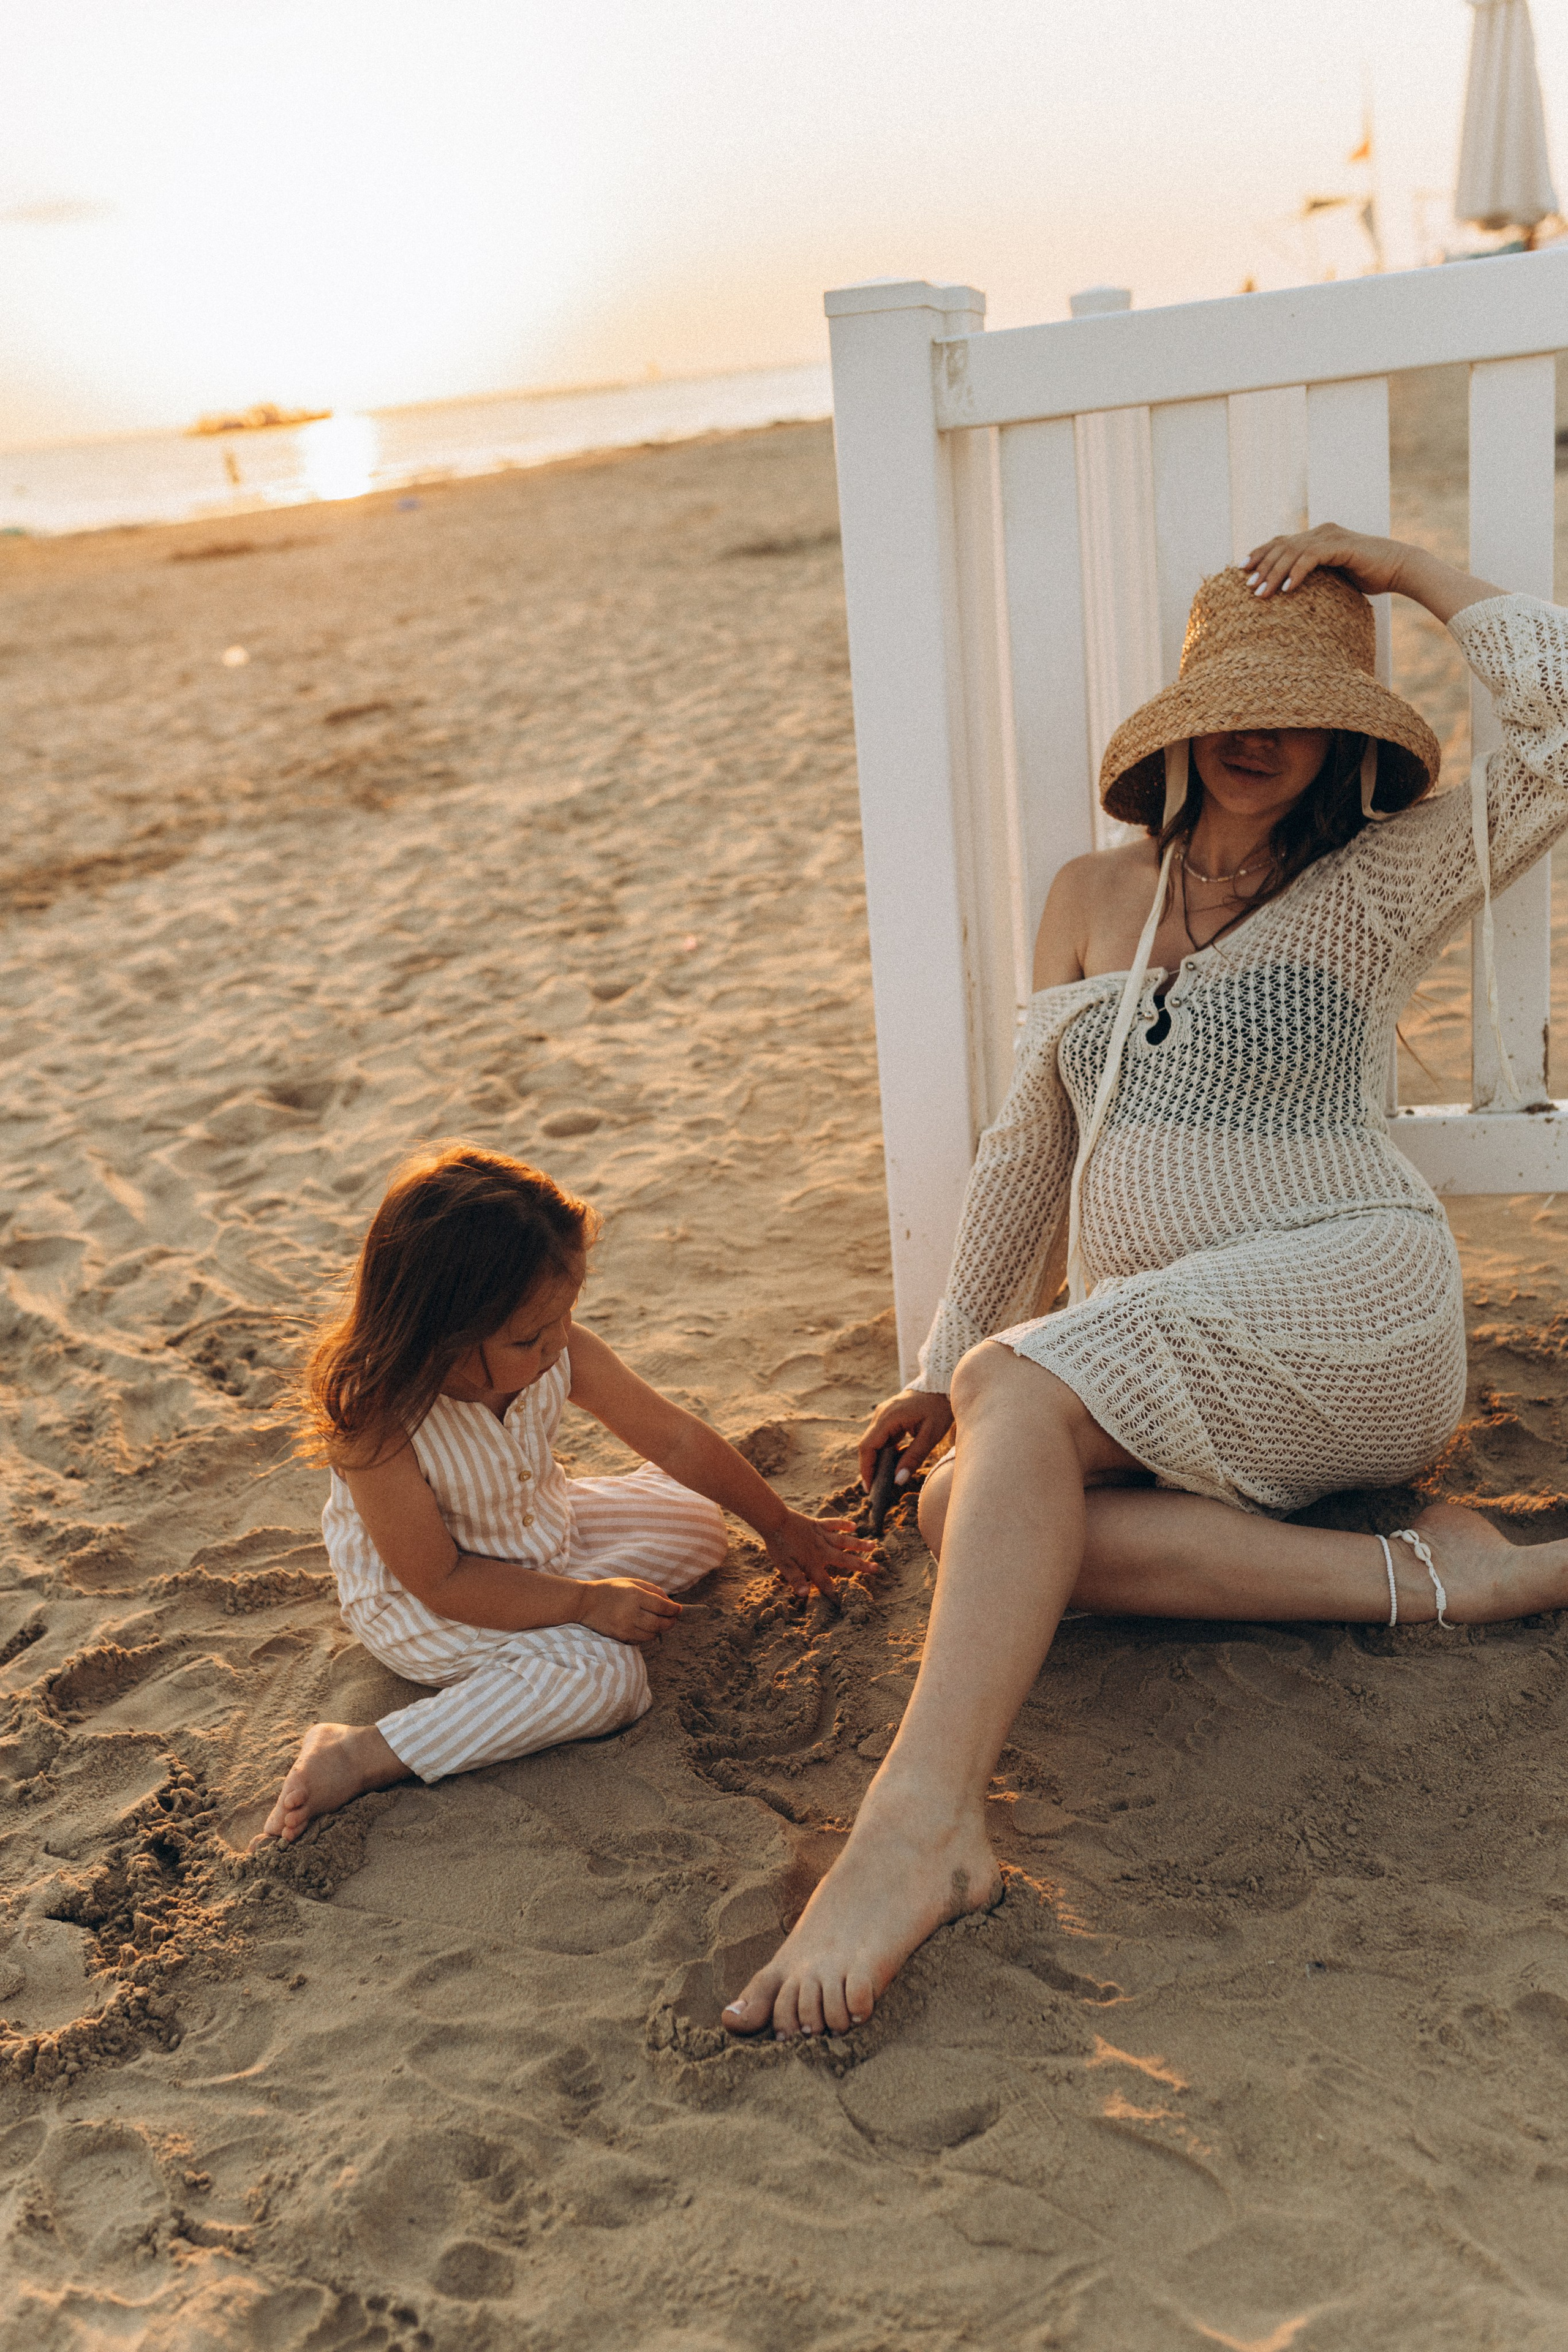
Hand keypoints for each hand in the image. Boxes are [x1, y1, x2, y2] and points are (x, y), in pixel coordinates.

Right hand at [574, 1576, 681, 1644]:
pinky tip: (646, 1628)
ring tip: (660, 1623)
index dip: (674, 1610)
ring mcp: (625, 1627)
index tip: (678, 1609)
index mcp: (635, 1595)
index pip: (663, 1607)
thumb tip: (670, 1604)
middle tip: (673, 1619)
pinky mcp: (620, 1637)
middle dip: (670, 1622)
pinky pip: (640, 1641)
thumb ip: (653, 1591)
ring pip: (652, 1635)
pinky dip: (647, 1636)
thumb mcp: (632, 1582)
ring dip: (660, 1630)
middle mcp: (631, 1613)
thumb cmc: (611, 1590)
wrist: (585, 1603)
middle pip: (660, 1623)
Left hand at [763, 1509, 877, 1602]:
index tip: (843, 1603)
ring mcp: (822, 1536)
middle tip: (876, 1569)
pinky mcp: (818, 1524)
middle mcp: (822, 1551)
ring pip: (844, 1541)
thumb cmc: (778, 1545)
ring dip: (859, 1545)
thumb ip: (795, 1580)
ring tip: (873, 1546)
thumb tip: (804, 1595)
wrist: (775, 1521)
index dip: (833, 1594)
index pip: (825, 1583)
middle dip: (861, 1566)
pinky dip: (844, 1524)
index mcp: (813, 1564)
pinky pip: (833, 1524)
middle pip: (845, 1560)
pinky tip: (854, 1526)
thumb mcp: (783, 1566)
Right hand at [857, 1389, 954, 1491]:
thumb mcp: (930, 1435)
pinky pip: (881, 1437)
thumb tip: (898, 1480)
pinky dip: (884, 1452)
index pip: (867, 1446)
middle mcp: (881, 1414)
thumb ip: (913, 1458)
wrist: (942, 1385)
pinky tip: (893, 1466)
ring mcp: (883, 1414)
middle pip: (867, 1445)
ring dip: (876, 1461)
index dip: (866, 1468)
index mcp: (888, 1417)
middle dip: (869, 1468)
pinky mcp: (889, 1417)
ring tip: (883, 1482)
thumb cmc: (939, 1408)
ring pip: (873, 1442)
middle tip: (875, 1490)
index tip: (870, 1487)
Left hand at [1243, 524, 1409, 601]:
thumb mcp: (1334, 578)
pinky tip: (1286, 589)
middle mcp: (1321, 533)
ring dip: (1274, 573)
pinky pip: (1311, 558)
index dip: (1260, 553)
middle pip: (1282, 545)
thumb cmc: (1369, 577)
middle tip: (1248, 585)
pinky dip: (1296, 573)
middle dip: (1262, 565)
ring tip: (1261, 592)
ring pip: (1293, 552)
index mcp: (1317, 537)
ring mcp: (1331, 537)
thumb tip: (1290, 591)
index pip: (1281, 542)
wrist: (1399, 569)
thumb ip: (1314, 577)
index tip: (1242, 570)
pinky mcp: (1340, 546)